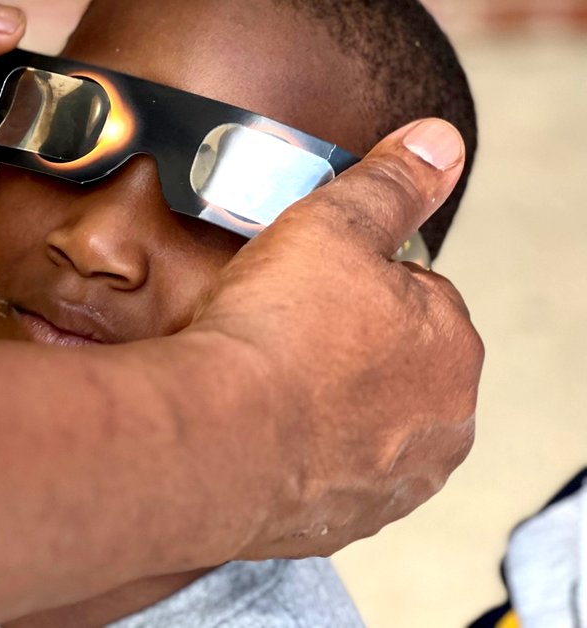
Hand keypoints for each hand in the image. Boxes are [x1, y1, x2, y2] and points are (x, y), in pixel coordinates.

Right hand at [186, 118, 481, 559]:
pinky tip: (258, 428)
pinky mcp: (345, 523)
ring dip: (324, 402)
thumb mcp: (333, 223)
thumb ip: (392, 183)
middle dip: (345, 346)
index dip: (353, 282)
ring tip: (262, 378)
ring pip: (362, 421)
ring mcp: (395, 481)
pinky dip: (301, 454)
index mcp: (452, 346)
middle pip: (391, 362)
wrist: (214, 437)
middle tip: (279, 329)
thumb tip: (439, 142)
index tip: (305, 284)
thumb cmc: (275, 330)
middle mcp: (442, 422)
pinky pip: (328, 474)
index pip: (414, 296)